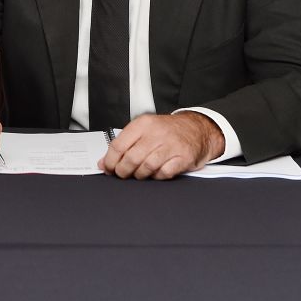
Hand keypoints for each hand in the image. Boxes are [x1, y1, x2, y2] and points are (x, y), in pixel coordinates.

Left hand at [98, 112, 223, 179]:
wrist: (196, 129)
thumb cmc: (167, 131)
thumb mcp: (144, 130)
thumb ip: (124, 144)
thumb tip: (104, 162)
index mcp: (143, 124)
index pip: (119, 145)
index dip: (110, 160)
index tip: (107, 167)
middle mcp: (157, 133)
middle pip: (131, 158)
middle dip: (123, 171)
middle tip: (122, 173)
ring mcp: (171, 145)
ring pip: (146, 167)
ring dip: (139, 175)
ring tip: (139, 173)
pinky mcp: (183, 157)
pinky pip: (164, 173)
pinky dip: (157, 176)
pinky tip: (156, 172)